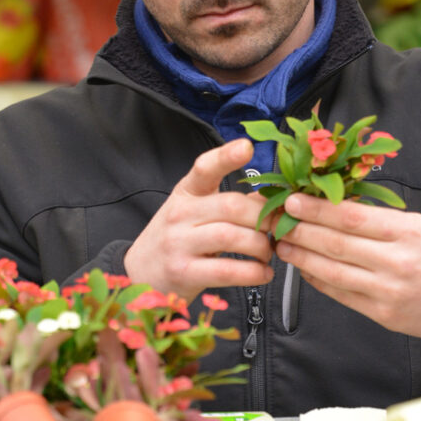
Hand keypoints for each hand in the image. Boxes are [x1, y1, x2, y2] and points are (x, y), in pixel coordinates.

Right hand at [124, 138, 274, 299]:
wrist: (140, 273)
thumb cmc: (177, 240)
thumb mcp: (193, 212)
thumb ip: (225, 204)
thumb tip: (271, 198)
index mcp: (185, 193)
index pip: (204, 168)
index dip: (225, 156)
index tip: (247, 147)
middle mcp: (179, 214)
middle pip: (231, 206)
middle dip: (264, 217)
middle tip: (280, 228)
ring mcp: (179, 244)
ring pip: (231, 237)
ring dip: (260, 246)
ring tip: (269, 252)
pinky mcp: (184, 273)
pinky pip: (226, 271)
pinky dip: (252, 272)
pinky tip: (263, 273)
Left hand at [274, 193, 420, 343]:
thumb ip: (383, 221)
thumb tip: (337, 210)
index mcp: (407, 232)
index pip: (351, 218)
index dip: (316, 209)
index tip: (292, 200)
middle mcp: (396, 262)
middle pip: (336, 244)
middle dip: (301, 231)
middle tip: (276, 221)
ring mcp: (388, 291)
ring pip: (333, 272)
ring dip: (303, 258)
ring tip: (283, 246)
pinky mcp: (384, 315)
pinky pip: (342, 295)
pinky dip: (320, 282)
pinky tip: (306, 271)